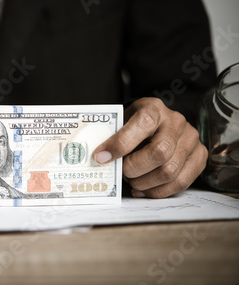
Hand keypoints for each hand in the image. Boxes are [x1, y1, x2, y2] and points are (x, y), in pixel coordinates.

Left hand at [92, 97, 206, 197]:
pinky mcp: (200, 156)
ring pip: (170, 171)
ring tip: (131, 182)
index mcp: (153, 108)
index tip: (101, 157)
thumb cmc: (135, 125)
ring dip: (145, 183)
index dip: (120, 143)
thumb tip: (99, 159)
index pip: (142, 124)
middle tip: (122, 173)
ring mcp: (191, 138)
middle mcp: (175, 121)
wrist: (158, 122)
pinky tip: (142, 189)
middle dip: (134, 168)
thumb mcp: (122, 122)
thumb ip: (112, 137)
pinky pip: (181, 182)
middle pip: (159, 152)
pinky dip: (158, 191)